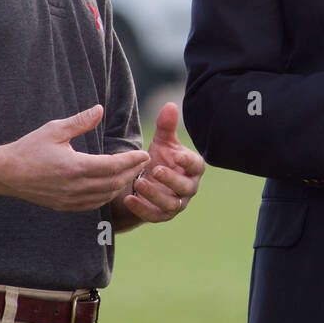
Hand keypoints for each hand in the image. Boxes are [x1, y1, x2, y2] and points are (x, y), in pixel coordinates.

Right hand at [0, 106, 148, 209]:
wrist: (7, 173)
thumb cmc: (30, 148)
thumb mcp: (55, 129)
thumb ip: (80, 121)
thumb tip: (100, 109)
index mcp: (75, 166)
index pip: (113, 166)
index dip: (132, 160)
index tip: (145, 154)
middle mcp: (75, 186)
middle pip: (113, 182)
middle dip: (131, 172)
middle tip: (143, 162)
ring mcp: (70, 200)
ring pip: (105, 196)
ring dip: (121, 185)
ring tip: (131, 173)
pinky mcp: (65, 206)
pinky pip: (93, 205)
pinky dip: (107, 196)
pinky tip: (111, 186)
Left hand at [120, 102, 204, 223]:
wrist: (147, 180)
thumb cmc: (160, 157)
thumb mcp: (162, 141)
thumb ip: (166, 126)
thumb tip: (170, 106)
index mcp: (193, 168)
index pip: (195, 165)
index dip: (187, 161)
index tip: (176, 155)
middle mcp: (188, 187)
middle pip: (184, 187)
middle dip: (170, 180)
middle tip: (154, 170)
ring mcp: (177, 203)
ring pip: (170, 204)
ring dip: (154, 195)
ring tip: (138, 183)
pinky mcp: (162, 215)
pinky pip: (154, 216)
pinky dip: (141, 209)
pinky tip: (128, 199)